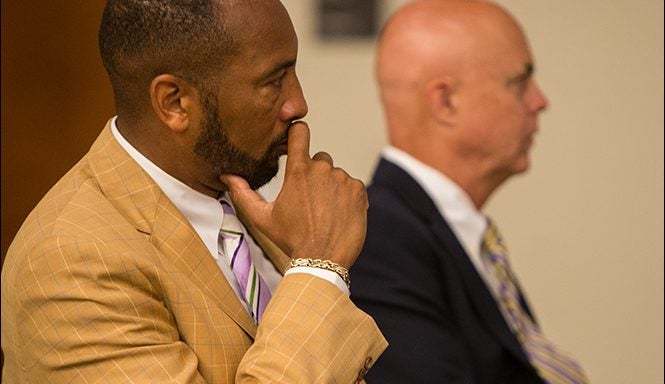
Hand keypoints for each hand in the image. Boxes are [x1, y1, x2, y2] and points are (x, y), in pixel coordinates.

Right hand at [220, 122, 367, 268]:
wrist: (323, 260)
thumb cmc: (291, 240)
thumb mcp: (262, 218)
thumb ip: (243, 194)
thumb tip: (227, 176)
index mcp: (298, 170)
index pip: (300, 131)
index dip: (297, 132)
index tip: (296, 138)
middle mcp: (322, 169)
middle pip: (319, 159)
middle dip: (314, 174)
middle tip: (309, 200)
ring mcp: (343, 179)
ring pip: (336, 175)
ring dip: (331, 187)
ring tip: (324, 212)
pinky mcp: (359, 190)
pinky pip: (352, 186)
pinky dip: (347, 197)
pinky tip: (338, 215)